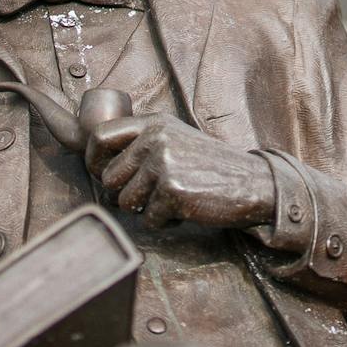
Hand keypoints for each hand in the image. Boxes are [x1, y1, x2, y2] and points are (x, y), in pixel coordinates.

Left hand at [84, 114, 275, 229]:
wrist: (253, 183)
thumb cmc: (212, 167)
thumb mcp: (176, 139)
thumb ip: (143, 143)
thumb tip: (98, 166)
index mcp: (154, 123)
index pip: (99, 136)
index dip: (93, 161)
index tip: (102, 174)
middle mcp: (156, 139)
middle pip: (108, 177)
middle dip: (125, 195)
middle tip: (151, 196)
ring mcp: (164, 164)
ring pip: (125, 202)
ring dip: (146, 210)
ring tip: (172, 201)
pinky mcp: (172, 192)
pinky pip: (148, 220)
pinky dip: (165, 222)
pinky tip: (185, 210)